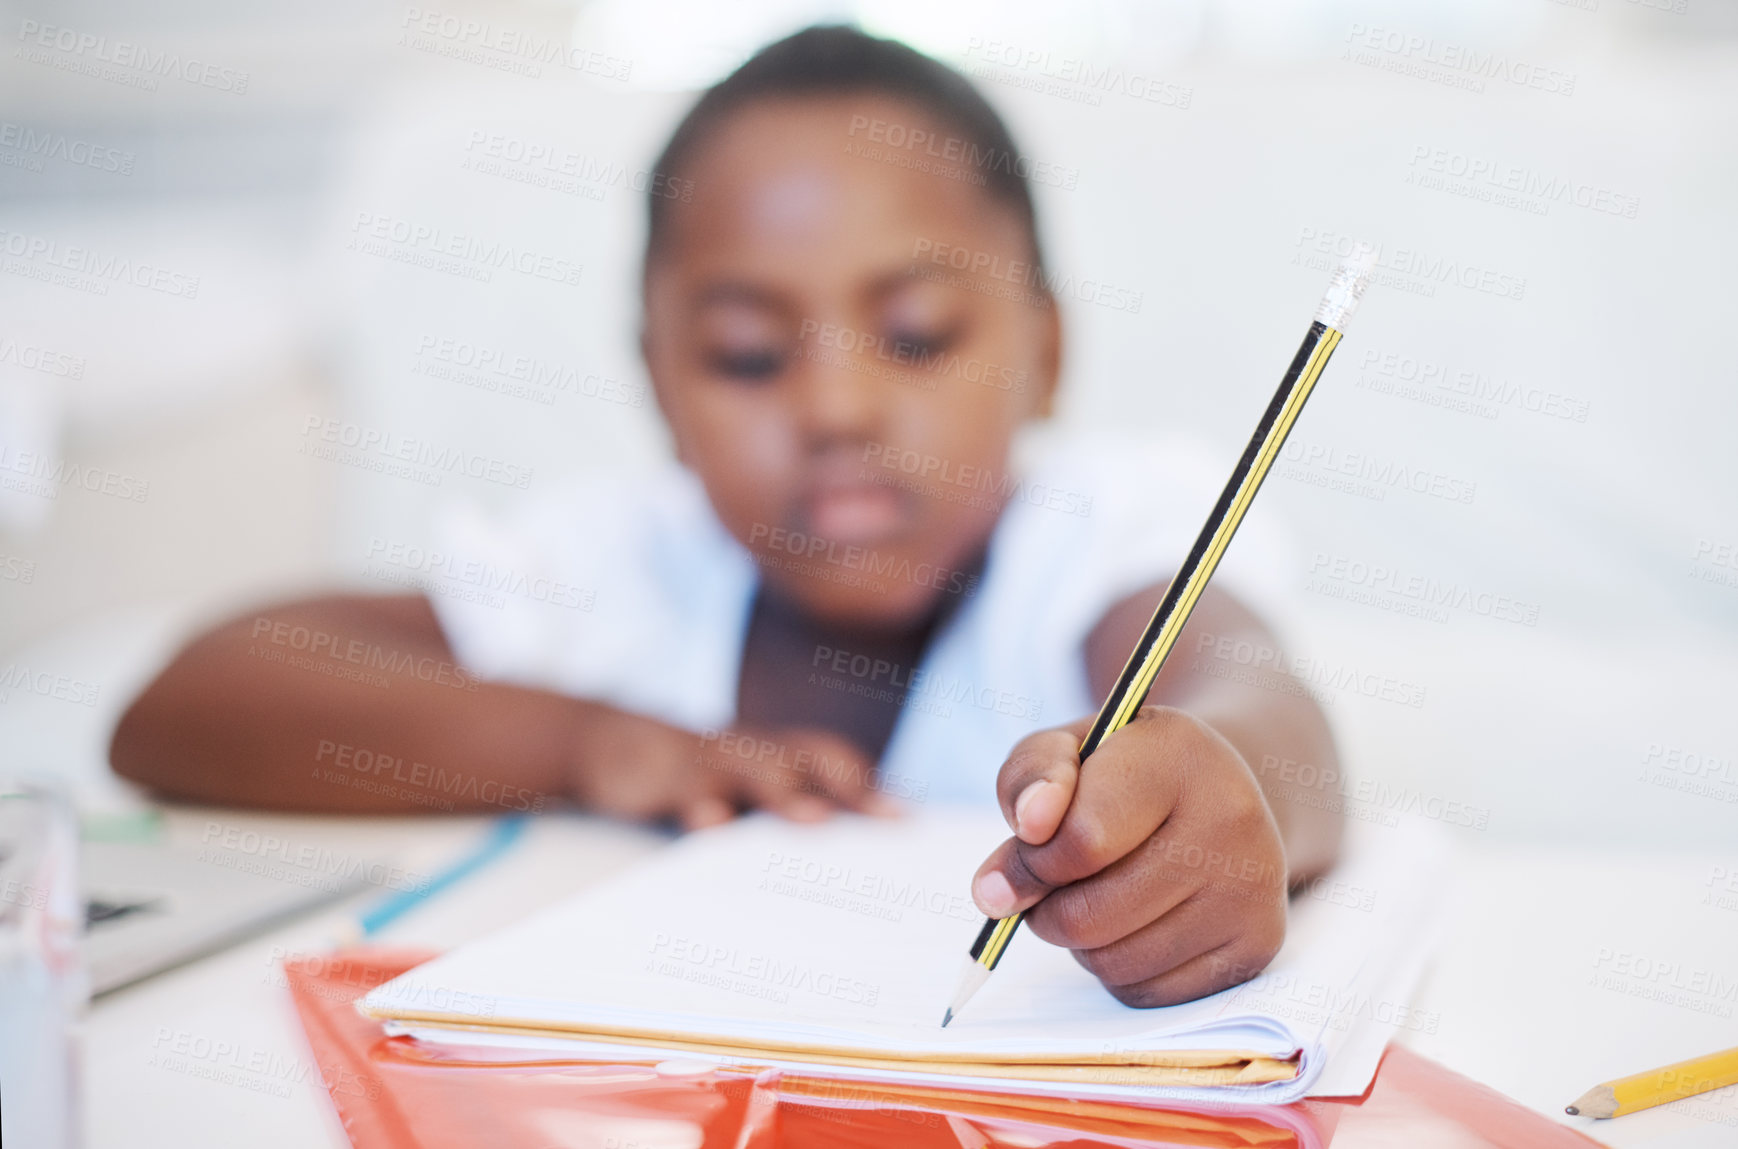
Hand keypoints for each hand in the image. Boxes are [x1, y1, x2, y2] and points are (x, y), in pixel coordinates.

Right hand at [567, 703, 901, 829]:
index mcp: (781, 756)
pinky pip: (688, 787)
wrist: (618, 747)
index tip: (907, 821)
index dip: (869, 787)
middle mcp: (756, 752)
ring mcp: (714, 762)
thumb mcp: (748, 793)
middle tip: (885, 819)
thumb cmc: (702, 780)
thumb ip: (792, 812)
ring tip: (816, 819)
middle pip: (810, 760)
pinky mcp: (669, 776)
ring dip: (785, 793)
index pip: (836, 763)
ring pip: (756, 770)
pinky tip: (712, 823)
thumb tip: (851, 858)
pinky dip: (702, 803)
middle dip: (848, 788)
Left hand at [969, 705, 1286, 1005]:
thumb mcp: (1071, 747)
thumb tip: (995, 892)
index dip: (1031, 859)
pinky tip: (1134, 922)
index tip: (1024, 847)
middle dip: (1045, 906)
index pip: (1083, 841)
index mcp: (1178, 755)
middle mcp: (1231, 819)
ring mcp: (1252, 889)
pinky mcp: (1256, 946)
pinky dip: (1118, 969)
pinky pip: (1145, 991)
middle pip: (1089, 915)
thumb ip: (1025, 787)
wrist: (1221, 789)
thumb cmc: (1128, 771)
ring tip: (1096, 894)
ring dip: (1078, 942)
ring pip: (1112, 963)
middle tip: (1048, 881)